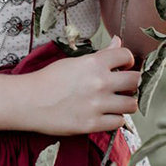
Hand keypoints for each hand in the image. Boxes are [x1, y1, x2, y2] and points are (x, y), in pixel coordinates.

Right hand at [15, 36, 139, 135]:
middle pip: (135, 80)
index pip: (126, 55)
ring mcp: (97, 104)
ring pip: (132, 104)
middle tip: (124, 85)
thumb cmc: (50, 78)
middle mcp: (99, 82)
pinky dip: (115, 118)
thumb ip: (100, 55)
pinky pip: (119, 122)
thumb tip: (118, 41)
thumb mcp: (75, 61)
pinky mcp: (93, 124)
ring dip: (127, 102)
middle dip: (132, 82)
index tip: (123, 65)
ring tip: (117, 101)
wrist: (31, 100)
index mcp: (94, 63)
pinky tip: (106, 113)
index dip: (127, 60)